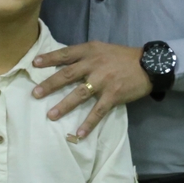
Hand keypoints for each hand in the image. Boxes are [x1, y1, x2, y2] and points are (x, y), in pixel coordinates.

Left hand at [32, 42, 151, 138]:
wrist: (149, 65)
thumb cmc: (122, 57)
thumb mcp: (102, 49)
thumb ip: (85, 55)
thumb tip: (63, 64)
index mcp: (90, 51)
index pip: (65, 54)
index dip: (49, 58)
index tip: (34, 64)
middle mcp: (94, 65)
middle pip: (68, 75)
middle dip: (50, 85)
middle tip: (35, 94)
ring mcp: (104, 81)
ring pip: (80, 94)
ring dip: (64, 105)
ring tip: (51, 115)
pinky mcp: (113, 95)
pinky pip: (98, 111)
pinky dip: (88, 123)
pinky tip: (79, 133)